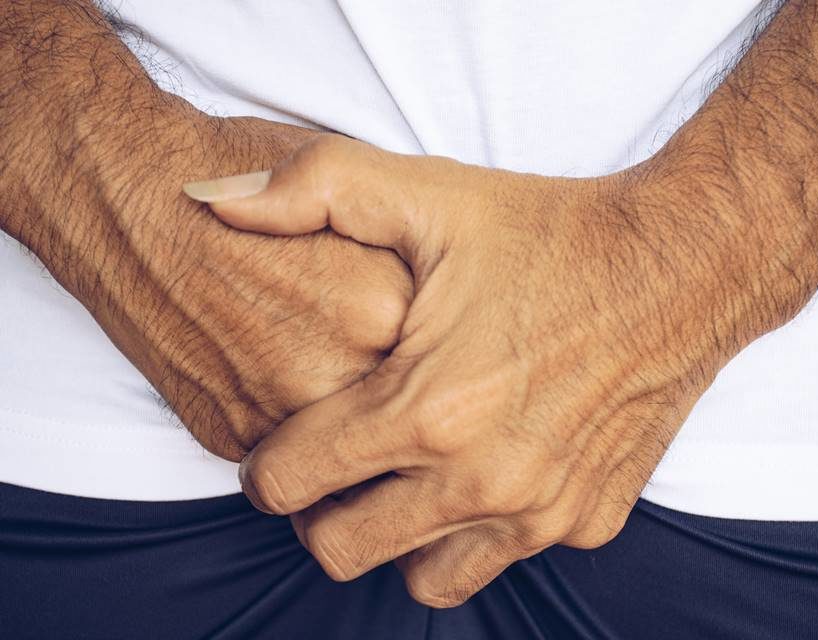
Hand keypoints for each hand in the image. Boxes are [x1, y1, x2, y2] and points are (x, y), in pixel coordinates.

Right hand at [0, 0, 411, 458]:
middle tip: (352, 327)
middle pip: (399, 399)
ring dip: (340, 405)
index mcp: (387, 305)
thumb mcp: (349, 183)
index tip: (418, 312)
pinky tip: (264, 360)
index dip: (433, 328)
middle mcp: (340, 369)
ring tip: (308, 342)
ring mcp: (281, 409)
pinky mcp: (231, 436)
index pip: (445, 348)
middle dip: (389, 374)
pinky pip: (287, 444)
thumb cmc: (240, 177)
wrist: (127, 194)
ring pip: (348, 438)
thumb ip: (412, 252)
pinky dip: (286, 415)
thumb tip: (453, 310)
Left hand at [201, 135, 765, 605]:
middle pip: (340, 550)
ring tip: (403, 475)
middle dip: (318, 512)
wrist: (680, 267)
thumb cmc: (551, 234)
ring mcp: (540, 512)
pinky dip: (473, 531)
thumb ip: (314, 189)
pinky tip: (481, 467)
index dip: (265, 464)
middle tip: (335, 461)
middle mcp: (483, 480)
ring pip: (420, 578)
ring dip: (394, 535)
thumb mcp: (430, 192)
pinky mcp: (585, 521)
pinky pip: (501, 560)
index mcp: (427, 408)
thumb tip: (216, 203)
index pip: (289, 485)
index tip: (282, 440)